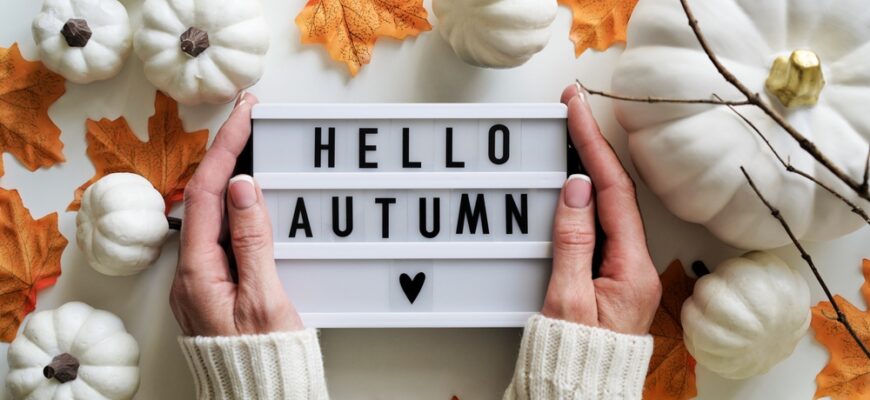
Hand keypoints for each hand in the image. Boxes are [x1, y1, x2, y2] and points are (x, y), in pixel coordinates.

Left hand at [170, 93, 302, 336]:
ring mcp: (204, 278)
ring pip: (215, 214)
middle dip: (226, 153)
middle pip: (206, 197)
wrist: (261, 394)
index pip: (210, 193)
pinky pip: (224, 233)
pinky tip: (253, 196)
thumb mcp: (263, 297)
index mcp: (198, 271)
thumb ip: (252, 240)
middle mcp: (193, 271)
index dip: (226, 148)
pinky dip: (239, 206)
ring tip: (251, 144)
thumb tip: (243, 188)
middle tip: (248, 118)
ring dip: (233, 176)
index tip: (244, 116)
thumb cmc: (262, 358)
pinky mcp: (219, 285)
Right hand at [541, 84, 661, 334]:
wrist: (578, 391)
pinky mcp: (611, 276)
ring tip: (572, 133)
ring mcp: (625, 270)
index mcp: (632, 269)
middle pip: (617, 193)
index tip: (577, 111)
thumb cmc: (573, 355)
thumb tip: (578, 189)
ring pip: (610, 206)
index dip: (593, 147)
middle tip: (574, 108)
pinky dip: (587, 196)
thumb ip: (572, 241)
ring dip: (591, 167)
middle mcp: (636, 266)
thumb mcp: (566, 298)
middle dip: (594, 147)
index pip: (614, 193)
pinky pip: (602, 225)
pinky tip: (575, 180)